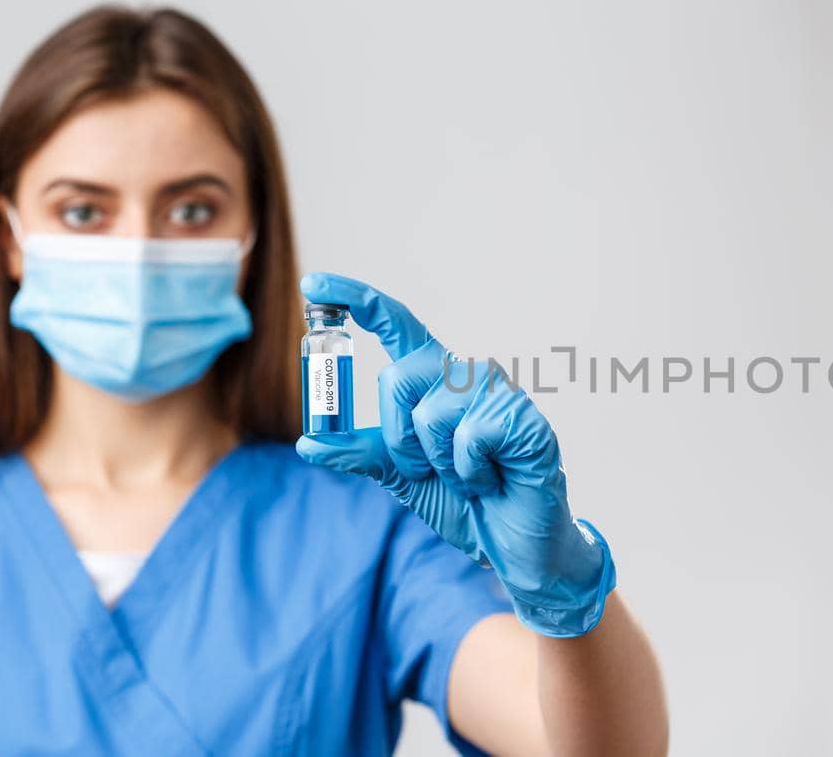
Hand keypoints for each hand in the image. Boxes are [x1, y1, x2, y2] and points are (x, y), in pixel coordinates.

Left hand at [294, 272, 614, 636]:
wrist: (514, 549)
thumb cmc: (467, 505)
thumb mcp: (404, 479)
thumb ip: (363, 454)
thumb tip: (308, 443)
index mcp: (437, 382)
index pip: (396, 325)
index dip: (355, 299)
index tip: (313, 283)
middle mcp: (467, 377)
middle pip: (399, 377)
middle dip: (397, 439)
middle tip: (427, 471)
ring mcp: (499, 395)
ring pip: (432, 412)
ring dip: (438, 464)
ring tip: (469, 479)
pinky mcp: (524, 420)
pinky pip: (470, 436)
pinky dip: (470, 473)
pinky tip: (492, 482)